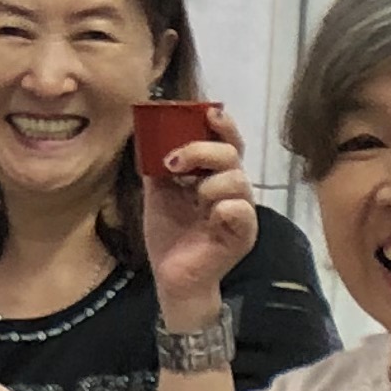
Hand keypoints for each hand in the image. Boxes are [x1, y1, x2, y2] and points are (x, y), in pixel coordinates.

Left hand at [141, 124, 258, 311]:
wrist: (172, 278)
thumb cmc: (170, 236)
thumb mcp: (158, 194)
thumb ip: (157, 166)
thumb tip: (147, 134)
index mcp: (215, 175)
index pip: (226, 141)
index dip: (222, 124)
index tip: (208, 112)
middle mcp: (232, 188)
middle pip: (232, 153)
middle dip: (202, 150)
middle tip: (173, 161)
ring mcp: (241, 210)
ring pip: (237, 179)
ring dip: (209, 184)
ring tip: (192, 200)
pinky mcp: (243, 234)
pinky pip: (241, 210)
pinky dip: (223, 208)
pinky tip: (209, 217)